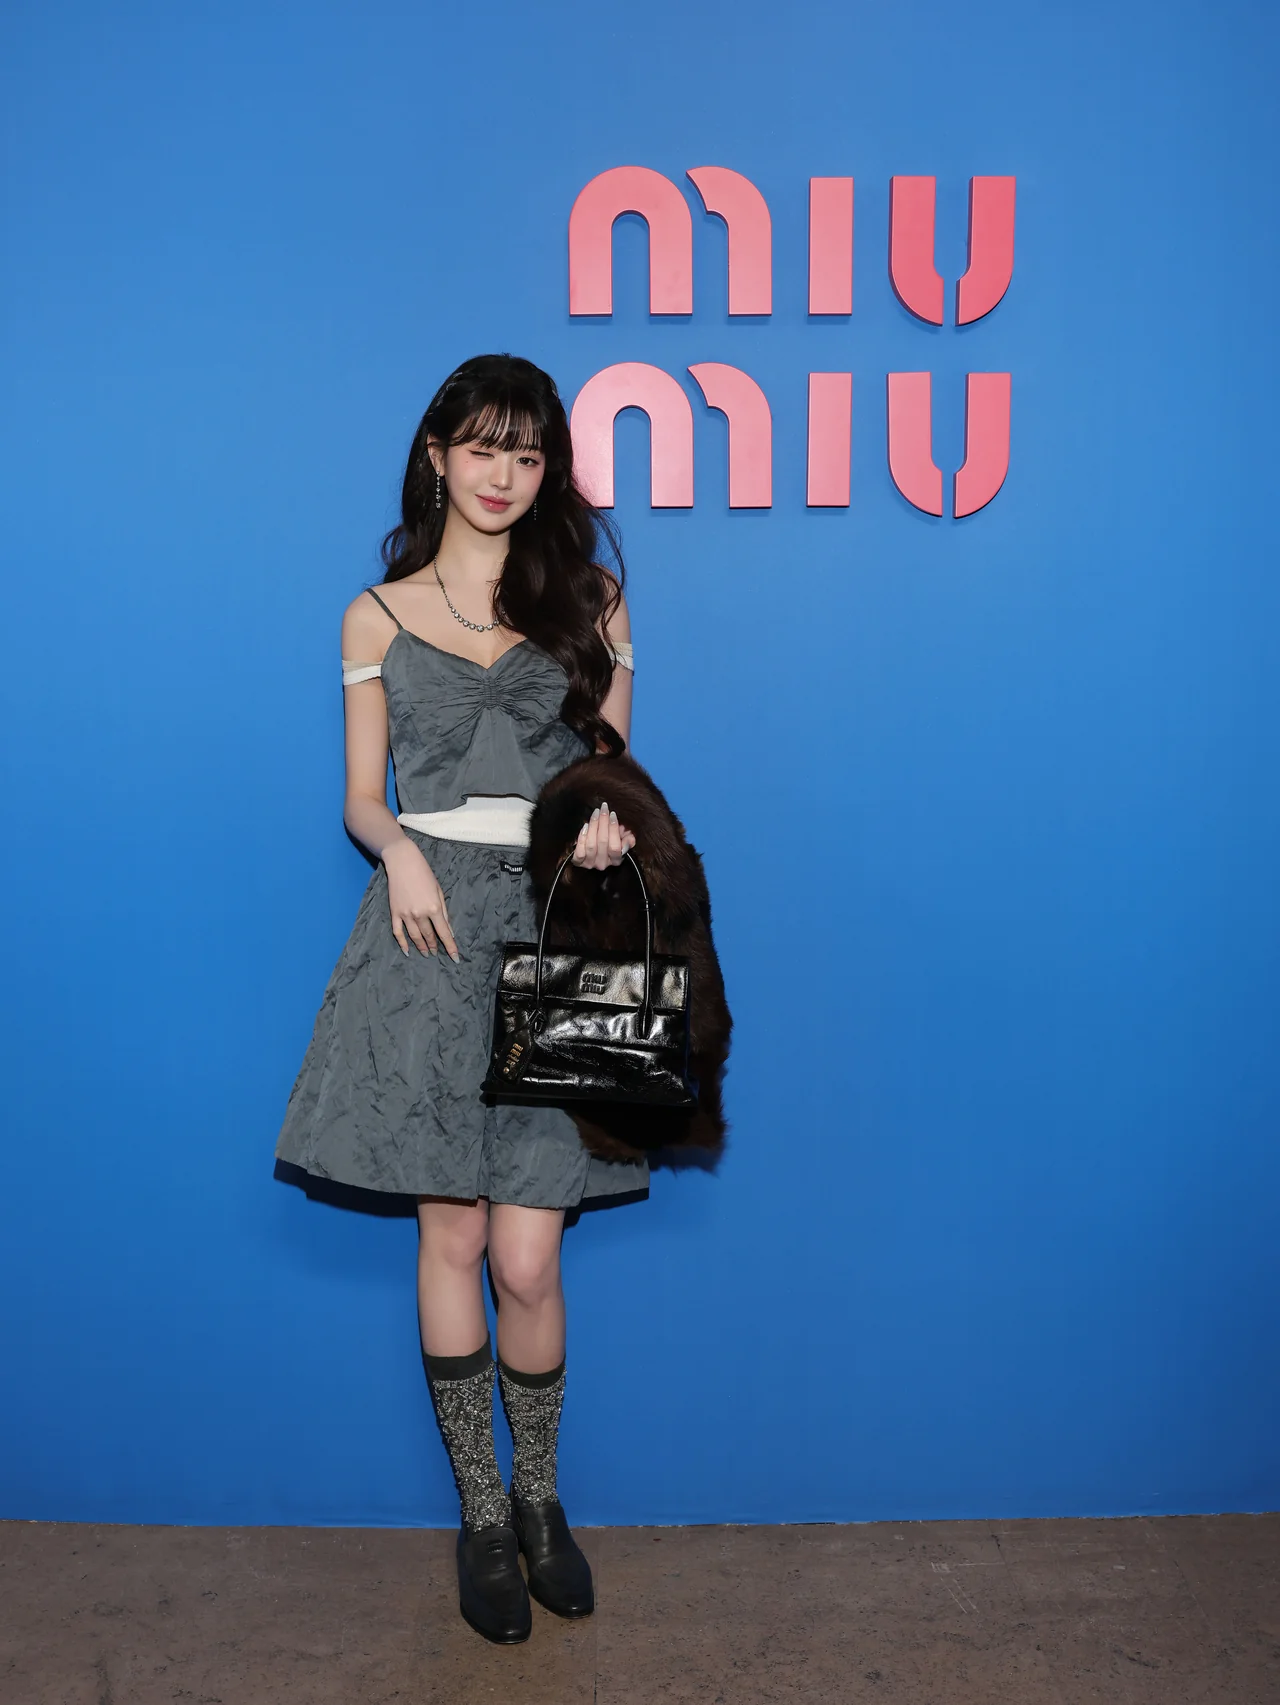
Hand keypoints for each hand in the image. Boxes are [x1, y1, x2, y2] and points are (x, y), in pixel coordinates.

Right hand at [382, 838, 459, 959]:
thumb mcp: (439, 891)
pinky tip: (407, 951)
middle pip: (429, 936)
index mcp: (434, 908)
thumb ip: (444, 912)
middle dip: (435, 946)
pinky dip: (402, 943)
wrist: (403, 863)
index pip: (444, 933)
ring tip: (426, 953)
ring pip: (415, 937)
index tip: (455, 959)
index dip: (450, 947)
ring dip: (421, 947)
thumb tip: (448, 930)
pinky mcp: (395, 913)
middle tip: (437, 953)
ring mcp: (406, 915)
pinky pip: (398, 932)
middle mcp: (420, 914)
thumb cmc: (425, 874)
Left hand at [571, 799, 636, 868]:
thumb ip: (627, 838)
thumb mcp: (620, 839)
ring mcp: (590, 863)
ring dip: (593, 826)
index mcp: (616, 860)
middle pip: (603, 842)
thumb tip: (630, 838)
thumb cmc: (607, 841)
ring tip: (595, 814)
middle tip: (603, 809)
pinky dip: (582, 838)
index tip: (612, 814)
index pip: (616, 846)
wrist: (589, 850)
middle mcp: (603, 864)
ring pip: (591, 845)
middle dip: (603, 823)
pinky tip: (585, 826)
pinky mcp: (578, 862)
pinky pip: (580, 851)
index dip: (614, 829)